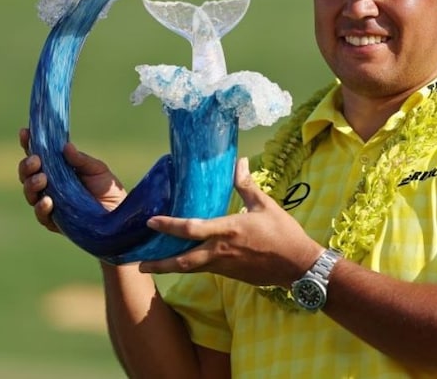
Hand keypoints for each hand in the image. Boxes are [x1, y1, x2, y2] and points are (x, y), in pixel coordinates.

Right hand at [17, 127, 126, 231]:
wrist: (118, 213)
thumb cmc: (106, 188)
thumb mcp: (96, 169)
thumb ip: (80, 160)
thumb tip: (66, 146)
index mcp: (55, 169)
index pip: (37, 155)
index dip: (28, 143)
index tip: (25, 132)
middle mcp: (48, 185)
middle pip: (27, 174)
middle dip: (27, 166)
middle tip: (36, 160)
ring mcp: (49, 203)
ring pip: (30, 193)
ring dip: (32, 184)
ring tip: (42, 179)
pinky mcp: (54, 222)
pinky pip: (42, 215)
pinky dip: (42, 207)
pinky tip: (47, 200)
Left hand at [139, 157, 322, 287]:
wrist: (298, 266)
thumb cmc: (283, 233)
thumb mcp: (265, 206)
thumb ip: (246, 186)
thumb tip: (240, 162)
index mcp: (228, 230)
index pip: (191, 228)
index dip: (168, 225)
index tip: (151, 222)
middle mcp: (221, 251)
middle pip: (182, 260)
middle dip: (158, 263)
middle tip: (138, 264)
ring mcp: (224, 266)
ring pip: (190, 268)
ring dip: (170, 267)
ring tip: (152, 266)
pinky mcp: (231, 275)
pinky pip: (205, 270)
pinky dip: (190, 266)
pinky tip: (183, 262)